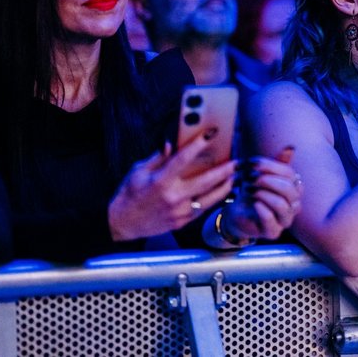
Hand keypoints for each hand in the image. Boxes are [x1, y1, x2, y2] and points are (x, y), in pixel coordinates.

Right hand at [108, 132, 235, 240]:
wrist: (121, 224)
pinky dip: (214, 198)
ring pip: (210, 198)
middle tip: (236, 160)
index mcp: (160, 181)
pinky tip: (221, 189)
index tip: (211, 133)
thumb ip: (157, 157)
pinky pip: (203, 208)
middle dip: (223, 170)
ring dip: (225, 186)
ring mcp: (180, 211)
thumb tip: (171, 144)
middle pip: (205, 181)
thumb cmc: (128, 195)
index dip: (198, 144)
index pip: (183, 159)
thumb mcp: (137, 172)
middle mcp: (173, 197)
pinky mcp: (182, 222)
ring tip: (234, 175)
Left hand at [223, 153, 302, 241]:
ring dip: (263, 194)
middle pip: (289, 190)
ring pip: (282, 205)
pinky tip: (253, 202)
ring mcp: (284, 221)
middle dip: (267, 180)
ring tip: (249, 189)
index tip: (252, 162)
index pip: (291, 175)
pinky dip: (261, 207)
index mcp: (295, 190)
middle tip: (250, 177)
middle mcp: (294, 206)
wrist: (237, 214)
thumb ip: (276, 164)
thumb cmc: (252, 192)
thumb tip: (291, 147)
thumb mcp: (262, 175)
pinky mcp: (272, 232)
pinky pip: (270, 218)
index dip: (271, 166)